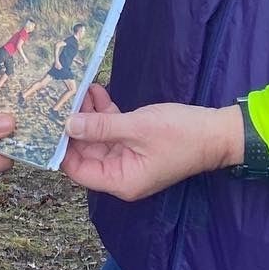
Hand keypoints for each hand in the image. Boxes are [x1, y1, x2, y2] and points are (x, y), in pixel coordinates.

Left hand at [60, 84, 241, 200]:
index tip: (50, 122)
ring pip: (98, 137)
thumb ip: (100, 127)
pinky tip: (97, 91)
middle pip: (87, 152)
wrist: (218, 132)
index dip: (63, 148)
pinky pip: (113, 130)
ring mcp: (129, 158)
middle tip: (62, 98)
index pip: (79, 171)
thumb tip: (68, 125)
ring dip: (89, 114)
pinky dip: (105, 113)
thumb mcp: (137, 128)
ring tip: (80, 89)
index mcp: (120, 180)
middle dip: (75, 125)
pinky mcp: (136, 143)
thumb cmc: (180, 134)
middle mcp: (121, 174)